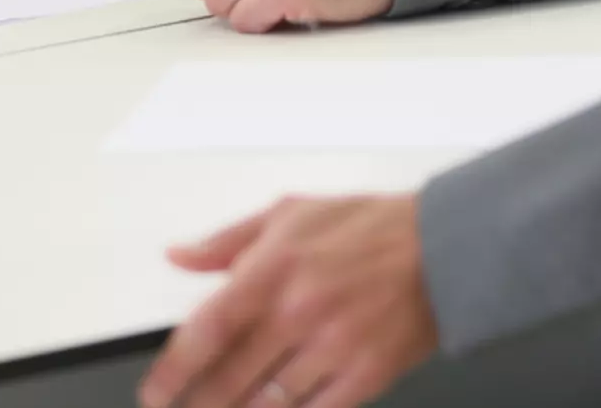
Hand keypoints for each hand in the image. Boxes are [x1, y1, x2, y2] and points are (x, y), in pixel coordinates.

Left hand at [140, 194, 436, 407]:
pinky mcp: (365, 377)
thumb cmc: (367, 226)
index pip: (206, 331)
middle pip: (229, 377)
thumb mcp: (291, 212)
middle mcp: (298, 313)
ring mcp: (333, 349)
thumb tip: (179, 257)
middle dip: (198, 402)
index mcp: (273, 269)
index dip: (173, 370)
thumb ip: (228, 240)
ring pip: (267, 403)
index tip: (155, 392)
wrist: (445, 248)